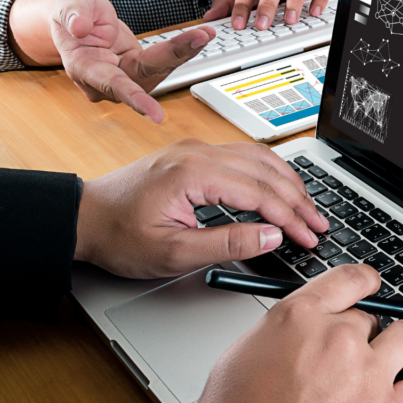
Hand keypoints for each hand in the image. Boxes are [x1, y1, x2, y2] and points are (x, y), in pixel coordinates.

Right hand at [51, 0, 214, 122]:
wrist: (78, 21)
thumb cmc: (72, 14)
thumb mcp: (68, 1)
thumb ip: (72, 13)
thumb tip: (79, 27)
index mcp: (85, 68)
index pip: (111, 84)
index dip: (134, 98)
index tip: (157, 115)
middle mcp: (108, 80)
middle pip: (146, 74)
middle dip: (175, 55)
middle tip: (201, 37)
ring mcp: (127, 77)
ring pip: (160, 69)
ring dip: (185, 52)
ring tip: (206, 33)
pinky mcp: (142, 69)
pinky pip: (165, 61)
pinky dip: (184, 49)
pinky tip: (201, 37)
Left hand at [75, 138, 327, 278]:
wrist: (83, 219)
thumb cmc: (119, 236)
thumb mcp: (173, 253)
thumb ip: (228, 244)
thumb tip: (272, 235)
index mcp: (194, 173)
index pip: (260, 193)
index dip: (291, 218)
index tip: (308, 238)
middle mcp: (198, 153)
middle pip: (266, 172)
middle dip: (298, 200)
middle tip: (318, 226)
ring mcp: (197, 150)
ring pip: (259, 158)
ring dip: (288, 183)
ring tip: (308, 208)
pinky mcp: (194, 154)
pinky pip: (244, 155)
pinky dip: (270, 172)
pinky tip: (281, 186)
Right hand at [187, 265, 402, 402]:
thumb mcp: (241, 358)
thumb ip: (282, 333)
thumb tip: (303, 328)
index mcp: (298, 316)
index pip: (347, 280)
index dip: (362, 282)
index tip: (368, 285)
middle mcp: (338, 337)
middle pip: (370, 317)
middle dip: (365, 331)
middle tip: (357, 347)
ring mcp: (368, 374)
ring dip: (402, 342)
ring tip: (402, 347)